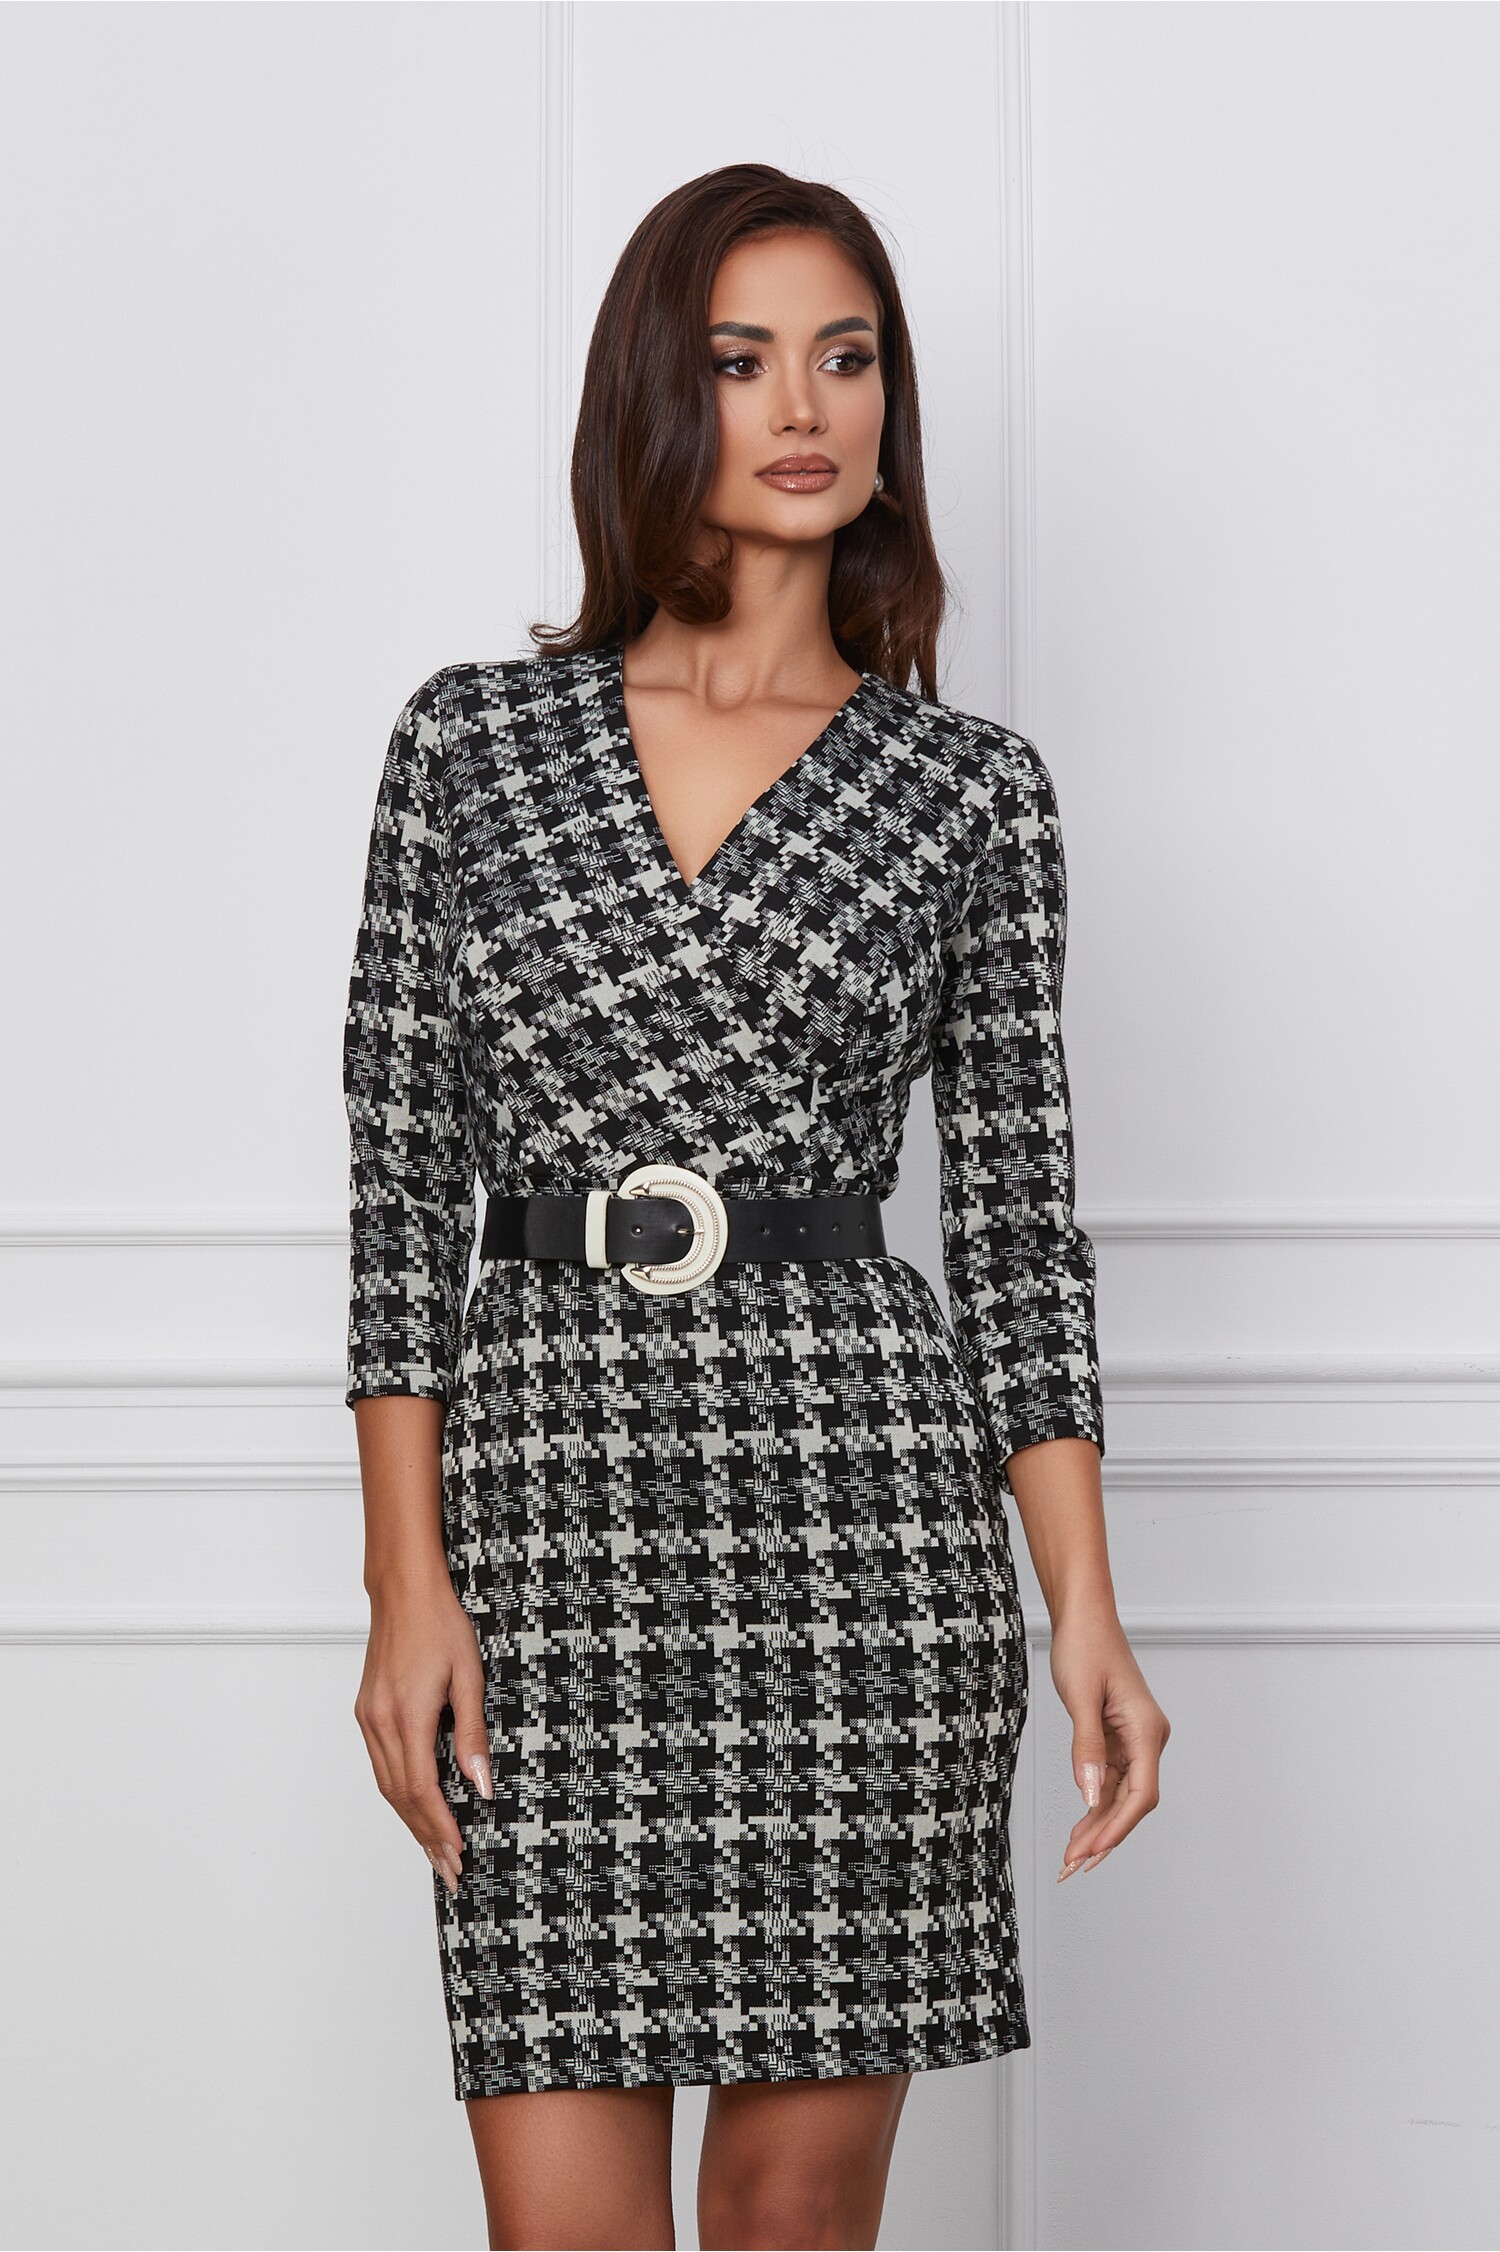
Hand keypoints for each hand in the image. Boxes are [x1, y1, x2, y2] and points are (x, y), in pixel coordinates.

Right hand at [353, 1569, 493, 1894]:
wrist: (403, 1591)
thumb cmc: (439, 1623)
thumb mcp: (469, 1676)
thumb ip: (472, 1734)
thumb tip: (482, 1784)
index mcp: (406, 1716)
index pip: (423, 1790)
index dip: (440, 1828)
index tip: (459, 1856)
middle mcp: (380, 1723)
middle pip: (401, 1798)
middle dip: (426, 1838)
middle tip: (450, 1871)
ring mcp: (368, 1719)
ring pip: (388, 1786)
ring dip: (411, 1822)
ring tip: (435, 1851)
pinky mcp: (366, 1713)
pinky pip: (382, 1766)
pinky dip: (400, 1795)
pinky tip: (416, 1808)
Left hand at [1048, 1608, 1169, 1879]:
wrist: (1084, 1616)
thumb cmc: (1084, 1647)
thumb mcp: (1080, 1697)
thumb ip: (1087, 1748)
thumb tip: (1090, 1796)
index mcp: (1148, 1730)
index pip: (1140, 1794)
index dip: (1117, 1828)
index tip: (1092, 1853)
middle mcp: (1148, 1739)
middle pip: (1132, 1801)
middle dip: (1104, 1836)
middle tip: (1072, 1865)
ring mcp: (1135, 1740)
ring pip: (1121, 1795)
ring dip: (1098, 1825)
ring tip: (1072, 1857)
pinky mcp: (1119, 1738)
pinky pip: (1111, 1780)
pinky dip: (1095, 1804)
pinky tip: (1080, 1826)